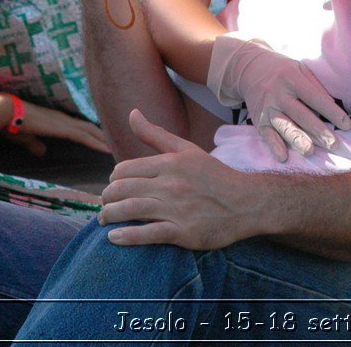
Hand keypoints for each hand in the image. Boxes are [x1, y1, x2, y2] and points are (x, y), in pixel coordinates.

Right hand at [0, 98, 111, 157]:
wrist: (6, 112)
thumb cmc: (13, 124)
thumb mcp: (27, 137)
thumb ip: (35, 144)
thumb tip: (41, 152)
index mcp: (57, 121)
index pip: (81, 128)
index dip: (94, 134)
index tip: (105, 141)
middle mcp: (64, 119)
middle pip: (91, 128)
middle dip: (104, 136)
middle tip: (119, 145)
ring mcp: (64, 122)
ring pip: (91, 131)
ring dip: (105, 140)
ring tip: (119, 148)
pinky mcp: (61, 128)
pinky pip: (83, 136)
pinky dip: (96, 142)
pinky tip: (106, 149)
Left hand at [98, 110, 252, 248]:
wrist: (247, 202)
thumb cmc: (214, 176)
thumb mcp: (187, 150)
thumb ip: (155, 134)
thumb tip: (131, 113)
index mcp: (171, 163)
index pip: (125, 169)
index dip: (114, 179)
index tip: (115, 186)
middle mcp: (172, 184)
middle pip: (123, 190)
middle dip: (107, 198)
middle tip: (105, 205)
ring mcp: (177, 209)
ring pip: (130, 210)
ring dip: (109, 216)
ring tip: (104, 219)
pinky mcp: (183, 232)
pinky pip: (147, 234)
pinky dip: (126, 236)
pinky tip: (114, 237)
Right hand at [207, 33, 350, 160]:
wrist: (249, 70)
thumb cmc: (283, 71)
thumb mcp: (300, 69)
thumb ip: (316, 86)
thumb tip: (334, 106)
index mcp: (292, 79)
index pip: (315, 97)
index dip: (331, 112)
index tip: (346, 125)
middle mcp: (279, 94)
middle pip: (301, 114)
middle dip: (318, 130)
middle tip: (333, 144)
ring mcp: (267, 108)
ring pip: (284, 126)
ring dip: (298, 140)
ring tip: (310, 151)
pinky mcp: (258, 120)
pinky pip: (267, 135)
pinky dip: (274, 146)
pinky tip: (283, 157)